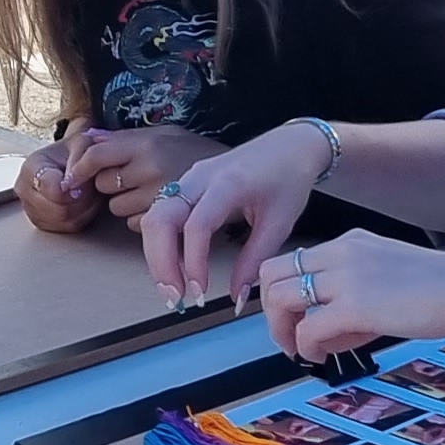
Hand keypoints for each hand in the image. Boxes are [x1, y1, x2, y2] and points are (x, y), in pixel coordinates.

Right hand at [14, 142, 94, 235]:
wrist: (69, 159)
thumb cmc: (73, 152)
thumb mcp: (81, 144)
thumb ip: (78, 160)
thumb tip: (72, 186)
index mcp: (30, 167)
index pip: (51, 189)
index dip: (72, 187)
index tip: (81, 180)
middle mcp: (24, 190)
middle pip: (58, 210)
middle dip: (81, 199)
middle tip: (87, 185)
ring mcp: (30, 209)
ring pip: (65, 221)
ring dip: (83, 209)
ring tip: (84, 191)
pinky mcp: (41, 223)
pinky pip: (68, 228)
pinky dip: (81, 217)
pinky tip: (81, 202)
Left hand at [61, 124, 223, 221]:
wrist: (238, 174)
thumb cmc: (195, 153)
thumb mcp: (164, 134)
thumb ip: (125, 138)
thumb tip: (88, 138)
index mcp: (147, 141)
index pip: (96, 154)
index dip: (78, 167)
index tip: (72, 178)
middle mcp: (151, 165)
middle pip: (103, 184)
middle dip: (110, 185)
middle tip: (132, 180)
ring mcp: (160, 192)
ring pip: (117, 208)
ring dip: (125, 204)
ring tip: (150, 193)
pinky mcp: (169, 217)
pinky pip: (135, 225)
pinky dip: (140, 220)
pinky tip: (159, 208)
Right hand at [141, 121, 326, 305]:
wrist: (290, 145)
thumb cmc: (288, 179)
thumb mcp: (279, 224)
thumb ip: (255, 262)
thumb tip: (236, 299)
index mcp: (228, 184)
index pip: (196, 225)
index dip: (193, 262)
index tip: (200, 293)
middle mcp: (200, 177)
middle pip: (160, 219)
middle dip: (160, 262)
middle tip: (175, 298)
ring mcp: (189, 178)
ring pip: (154, 216)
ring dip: (156, 255)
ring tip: (174, 289)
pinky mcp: (186, 184)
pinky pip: (161, 213)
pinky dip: (161, 243)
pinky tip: (176, 267)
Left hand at [252, 234, 444, 362]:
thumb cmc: (442, 291)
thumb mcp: (388, 280)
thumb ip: (353, 299)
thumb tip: (323, 335)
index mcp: (349, 243)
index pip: (291, 260)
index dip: (282, 293)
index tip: (294, 320)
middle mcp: (340, 253)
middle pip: (273, 273)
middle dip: (271, 310)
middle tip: (289, 337)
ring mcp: (346, 277)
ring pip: (281, 298)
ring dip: (282, 330)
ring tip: (301, 350)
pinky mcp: (356, 305)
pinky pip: (308, 329)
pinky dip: (306, 347)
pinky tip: (322, 357)